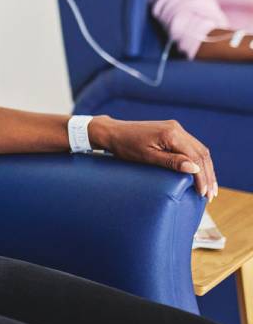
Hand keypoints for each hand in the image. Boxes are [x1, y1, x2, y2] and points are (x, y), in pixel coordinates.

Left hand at [90, 116, 217, 200]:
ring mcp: (175, 128)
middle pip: (201, 153)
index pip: (195, 157)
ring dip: (206, 169)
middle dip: (208, 175)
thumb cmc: (125, 146)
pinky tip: (200, 173)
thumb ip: (171, 162)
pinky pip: (191, 146)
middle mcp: (176, 128)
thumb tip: (194, 169)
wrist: (112, 132)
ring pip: (199, 149)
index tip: (203, 194)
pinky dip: (198, 161)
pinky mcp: (172, 131)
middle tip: (210, 196)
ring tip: (209, 188)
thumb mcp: (147, 157)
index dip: (202, 177)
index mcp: (171, 133)